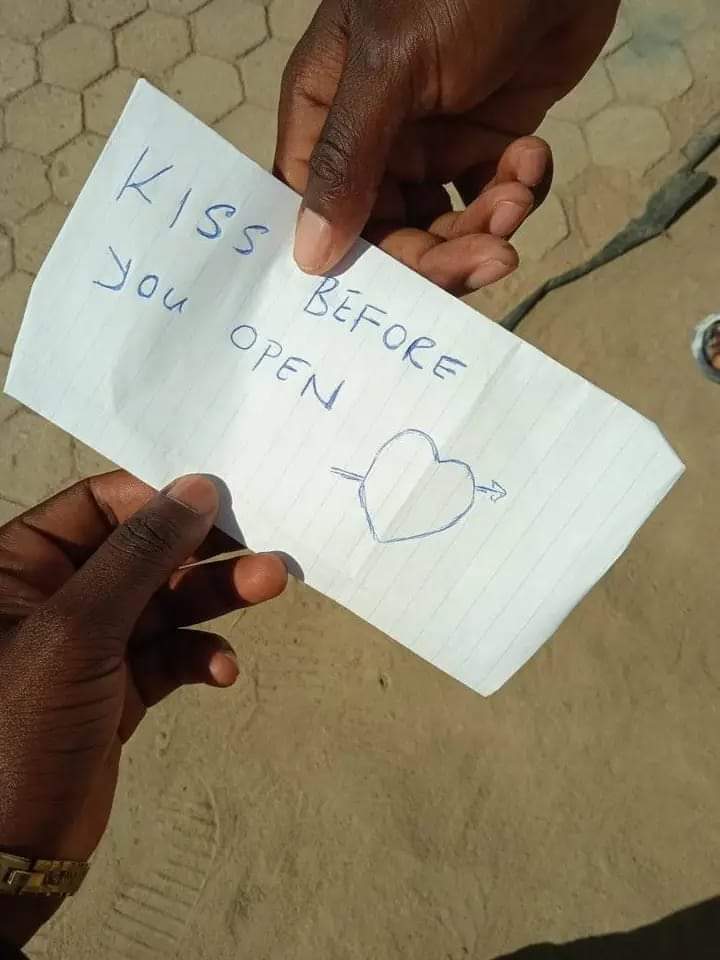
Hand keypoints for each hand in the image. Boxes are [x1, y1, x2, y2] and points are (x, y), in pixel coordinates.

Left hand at [0, 473, 285, 945]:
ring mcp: (90, 643)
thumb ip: (140, 555)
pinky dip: (198, 655)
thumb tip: (198, 488)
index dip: (159, 500)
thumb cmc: (20, 724)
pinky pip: (169, 653)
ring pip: (164, 600)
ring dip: (215, 595)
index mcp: (21, 562)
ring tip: (270, 584)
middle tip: (261, 540)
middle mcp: (55, 593)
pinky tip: (220, 670)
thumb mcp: (77, 629)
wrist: (8, 852)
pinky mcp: (118, 686)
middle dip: (202, 550)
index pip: (99, 504)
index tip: (221, 503)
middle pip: (143, 551)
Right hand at [276, 0, 619, 293]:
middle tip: (494, 257)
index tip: (396, 294)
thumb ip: (349, 160)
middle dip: (442, 254)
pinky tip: (534, 157)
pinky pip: (493, 198)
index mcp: (327, 114)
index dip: (353, 258)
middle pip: (389, 233)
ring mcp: (434, 141)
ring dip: (489, 224)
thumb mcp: (390, 68)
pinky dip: (518, 193)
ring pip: (446, 226)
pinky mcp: (489, 140)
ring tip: (520, 189)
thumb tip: (308, 257)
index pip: (318, 211)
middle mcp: (374, 139)